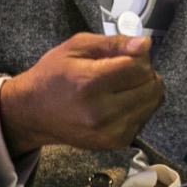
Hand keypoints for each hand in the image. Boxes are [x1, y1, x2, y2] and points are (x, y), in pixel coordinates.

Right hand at [0, 33, 163, 155]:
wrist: (32, 114)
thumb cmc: (53, 75)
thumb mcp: (76, 47)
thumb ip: (113, 43)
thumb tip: (146, 44)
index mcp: (89, 83)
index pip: (139, 68)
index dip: (138, 56)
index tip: (124, 55)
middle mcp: (101, 112)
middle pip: (152, 86)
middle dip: (145, 72)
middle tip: (124, 70)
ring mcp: (109, 132)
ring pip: (153, 102)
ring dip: (145, 89)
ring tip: (121, 86)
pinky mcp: (115, 143)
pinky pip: (145, 118)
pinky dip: (139, 106)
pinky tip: (119, 101)